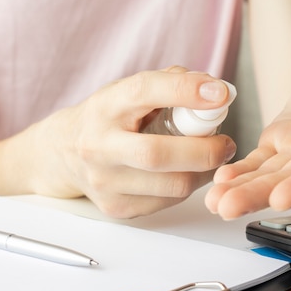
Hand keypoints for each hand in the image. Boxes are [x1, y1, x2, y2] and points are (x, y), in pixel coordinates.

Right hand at [32, 67, 235, 217]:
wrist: (64, 154)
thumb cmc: (108, 119)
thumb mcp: (129, 91)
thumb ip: (171, 83)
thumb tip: (217, 91)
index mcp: (106, 106)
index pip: (145, 92)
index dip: (185, 91)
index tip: (220, 94)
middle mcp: (99, 144)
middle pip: (158, 154)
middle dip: (204, 151)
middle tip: (226, 144)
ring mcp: (104, 181)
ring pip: (171, 185)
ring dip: (202, 173)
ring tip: (207, 159)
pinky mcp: (116, 207)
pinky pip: (167, 202)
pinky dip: (186, 187)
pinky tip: (184, 173)